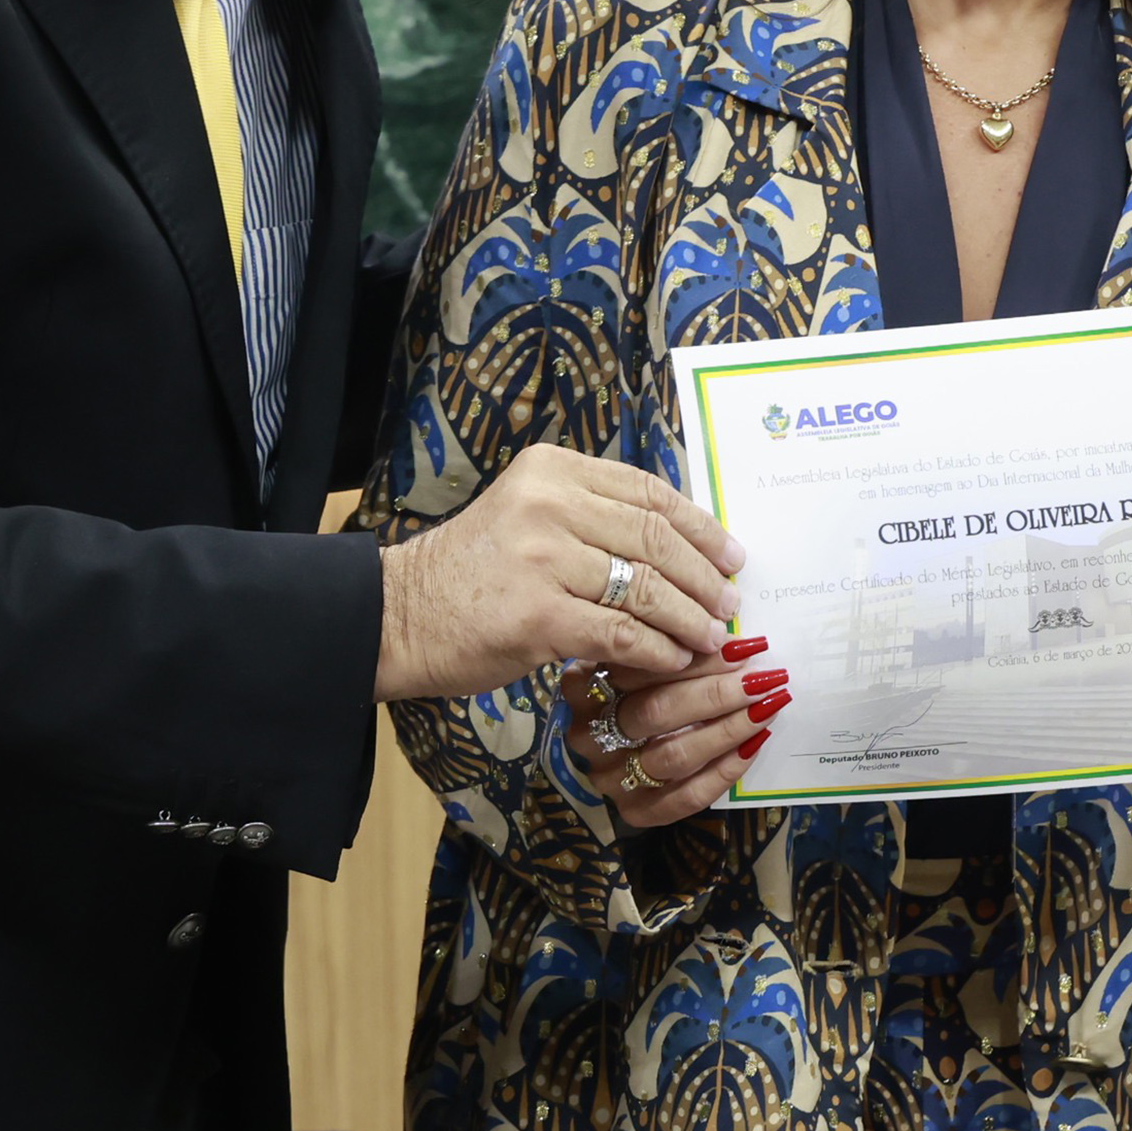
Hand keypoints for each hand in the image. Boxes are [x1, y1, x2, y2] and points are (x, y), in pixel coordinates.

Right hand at [375, 443, 744, 704]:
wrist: (399, 616)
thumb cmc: (476, 573)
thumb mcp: (532, 517)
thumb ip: (596, 518)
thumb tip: (686, 545)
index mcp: (553, 470)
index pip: (648, 492)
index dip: (700, 526)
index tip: (732, 554)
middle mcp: (548, 503)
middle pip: (654, 538)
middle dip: (703, 575)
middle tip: (731, 601)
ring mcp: (542, 558)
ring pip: (644, 587)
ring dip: (688, 617)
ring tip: (712, 635)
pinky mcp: (538, 615)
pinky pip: (620, 634)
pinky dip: (656, 650)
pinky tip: (673, 660)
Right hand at [562, 648, 783, 827]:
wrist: (618, 750)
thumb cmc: (638, 687)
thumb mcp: (638, 656)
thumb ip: (669, 643)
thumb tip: (731, 635)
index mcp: (582, 687)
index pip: (641, 667)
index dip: (698, 657)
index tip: (743, 646)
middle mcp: (588, 733)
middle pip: (658, 711)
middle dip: (719, 693)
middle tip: (764, 676)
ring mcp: (609, 776)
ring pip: (675, 754)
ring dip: (730, 729)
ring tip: (769, 704)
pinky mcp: (634, 811)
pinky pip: (686, 796)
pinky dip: (726, 770)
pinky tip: (757, 742)